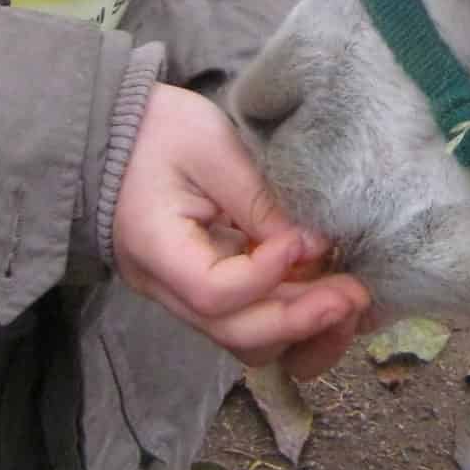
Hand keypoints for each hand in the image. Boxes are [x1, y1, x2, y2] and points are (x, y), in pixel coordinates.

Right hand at [112, 83, 369, 377]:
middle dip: (302, 320)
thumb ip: (259, 198)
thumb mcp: (210, 146)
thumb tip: (315, 245)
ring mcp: (186, 295)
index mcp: (156, 249)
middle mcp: (167, 289)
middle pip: (236, 333)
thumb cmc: (157, 130)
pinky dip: (292, 316)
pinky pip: (250, 319)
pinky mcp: (207, 288)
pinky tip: (327, 294)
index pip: (213, 291)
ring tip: (350, 300)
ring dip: (304, 329)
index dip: (266, 275)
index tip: (304, 240)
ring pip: (247, 340)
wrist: (113, 134)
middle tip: (355, 293)